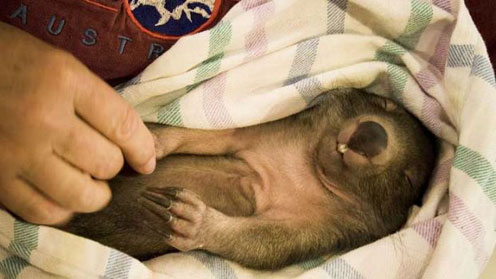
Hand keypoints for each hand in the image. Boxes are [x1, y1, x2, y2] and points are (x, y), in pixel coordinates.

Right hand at [0, 22, 155, 224]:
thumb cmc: (11, 60)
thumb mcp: (59, 63)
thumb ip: (94, 100)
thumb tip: (131, 144)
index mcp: (64, 80)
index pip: (123, 125)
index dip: (143, 148)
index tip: (147, 160)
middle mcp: (43, 118)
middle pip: (106, 163)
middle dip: (114, 166)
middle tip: (104, 160)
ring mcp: (16, 152)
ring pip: (81, 194)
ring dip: (94, 194)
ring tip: (91, 185)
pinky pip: (42, 211)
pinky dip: (61, 209)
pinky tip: (63, 198)